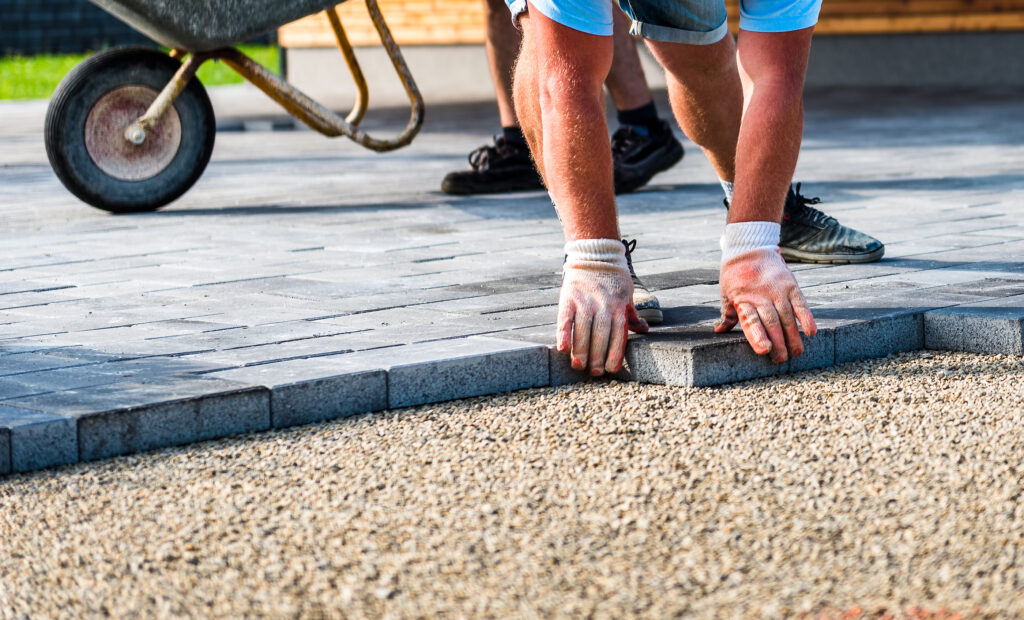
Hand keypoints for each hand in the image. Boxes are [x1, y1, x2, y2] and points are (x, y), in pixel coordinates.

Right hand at [558, 240, 648, 375]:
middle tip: (594, 372)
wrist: (595, 254)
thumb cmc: (613, 278)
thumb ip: (632, 314)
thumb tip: (644, 330)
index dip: (615, 353)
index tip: (611, 369)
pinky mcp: (569, 297)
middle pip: (601, 335)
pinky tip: (562, 348)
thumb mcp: (627, 294)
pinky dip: (563, 333)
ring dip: (581, 350)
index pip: (619, 334)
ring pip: (584, 329)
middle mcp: (603, 304)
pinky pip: (565, 318)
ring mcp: (585, 300)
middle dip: (598, 356)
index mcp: (619, 306)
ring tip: (579, 365)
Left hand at [716, 247, 816, 362]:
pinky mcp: (791, 285)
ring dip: (793, 336)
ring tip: (796, 353)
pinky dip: (807, 318)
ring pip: (787, 316)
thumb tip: (718, 331)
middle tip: (782, 360)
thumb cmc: (735, 276)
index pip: (750, 321)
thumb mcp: (726, 293)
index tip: (764, 350)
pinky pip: (801, 303)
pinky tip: (811, 332)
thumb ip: (727, 313)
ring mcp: (777, 290)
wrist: (749, 248)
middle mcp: (761, 296)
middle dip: (778, 343)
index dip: (758, 336)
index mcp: (742, 300)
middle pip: (771, 322)